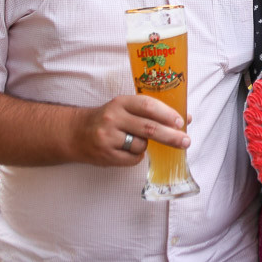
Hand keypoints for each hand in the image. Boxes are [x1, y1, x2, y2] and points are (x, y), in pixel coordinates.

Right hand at [72, 94, 188, 166]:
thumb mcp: (124, 108)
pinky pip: (132, 159)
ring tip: (136, 141)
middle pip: (149, 128)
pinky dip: (136, 156)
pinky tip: (127, 150)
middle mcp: (113, 118)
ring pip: (141, 145)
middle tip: (186, 141)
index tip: (182, 121)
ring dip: (146, 146)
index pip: (148, 106)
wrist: (75, 133)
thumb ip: (150, 111)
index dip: (167, 114)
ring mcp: (108, 137)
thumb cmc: (108, 119)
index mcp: (121, 102)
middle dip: (171, 136)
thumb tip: (185, 119)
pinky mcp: (106, 155)